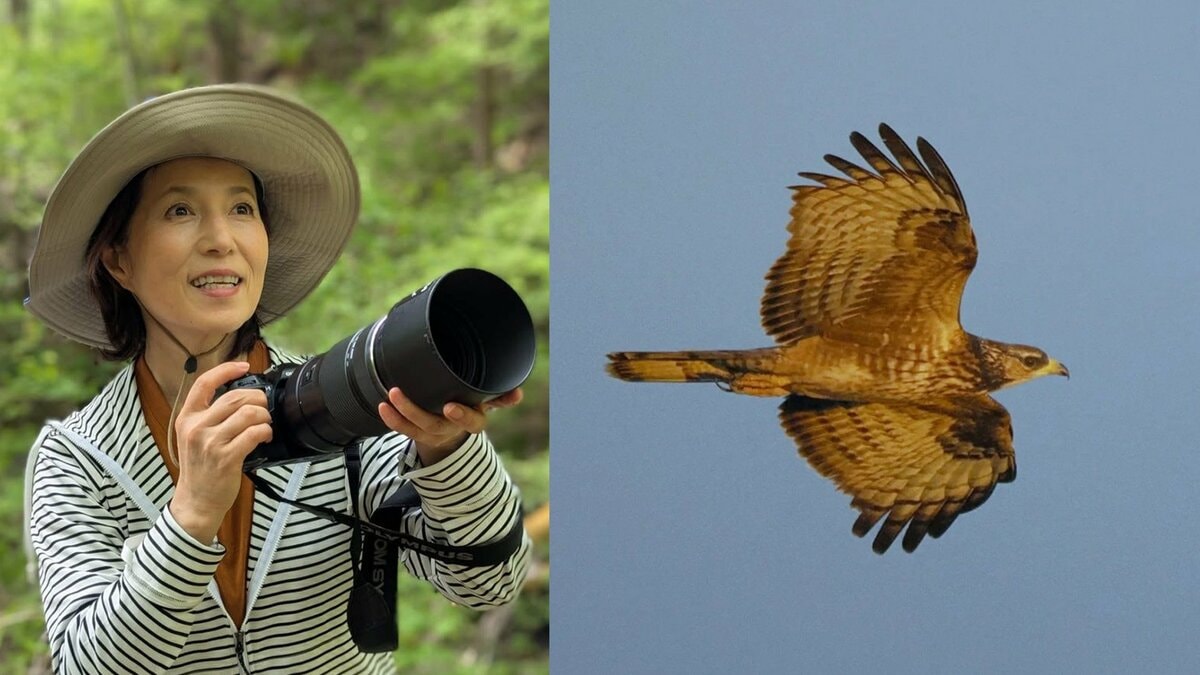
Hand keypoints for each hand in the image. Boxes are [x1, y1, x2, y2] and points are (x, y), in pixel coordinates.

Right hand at [170, 361, 272, 542]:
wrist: (195, 501)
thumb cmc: (200, 468)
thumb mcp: (194, 436)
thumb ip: (210, 415)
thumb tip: (240, 395)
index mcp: (187, 417)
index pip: (204, 383)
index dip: (227, 370)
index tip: (244, 366)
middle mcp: (196, 427)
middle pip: (235, 396)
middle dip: (258, 399)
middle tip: (263, 408)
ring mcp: (210, 442)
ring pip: (249, 413)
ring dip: (264, 416)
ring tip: (264, 424)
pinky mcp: (226, 457)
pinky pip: (254, 432)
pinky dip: (265, 431)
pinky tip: (264, 437)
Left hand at [377, 387, 522, 465]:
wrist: (453, 430)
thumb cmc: (470, 406)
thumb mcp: (486, 401)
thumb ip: (500, 395)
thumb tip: (518, 393)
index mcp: (472, 421)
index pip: (472, 422)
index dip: (462, 416)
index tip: (451, 407)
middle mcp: (451, 429)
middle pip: (434, 425)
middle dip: (417, 412)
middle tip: (401, 394)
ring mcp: (432, 433)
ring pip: (415, 428)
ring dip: (401, 412)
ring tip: (390, 395)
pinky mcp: (417, 433)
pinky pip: (403, 429)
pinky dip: (392, 419)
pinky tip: (382, 406)